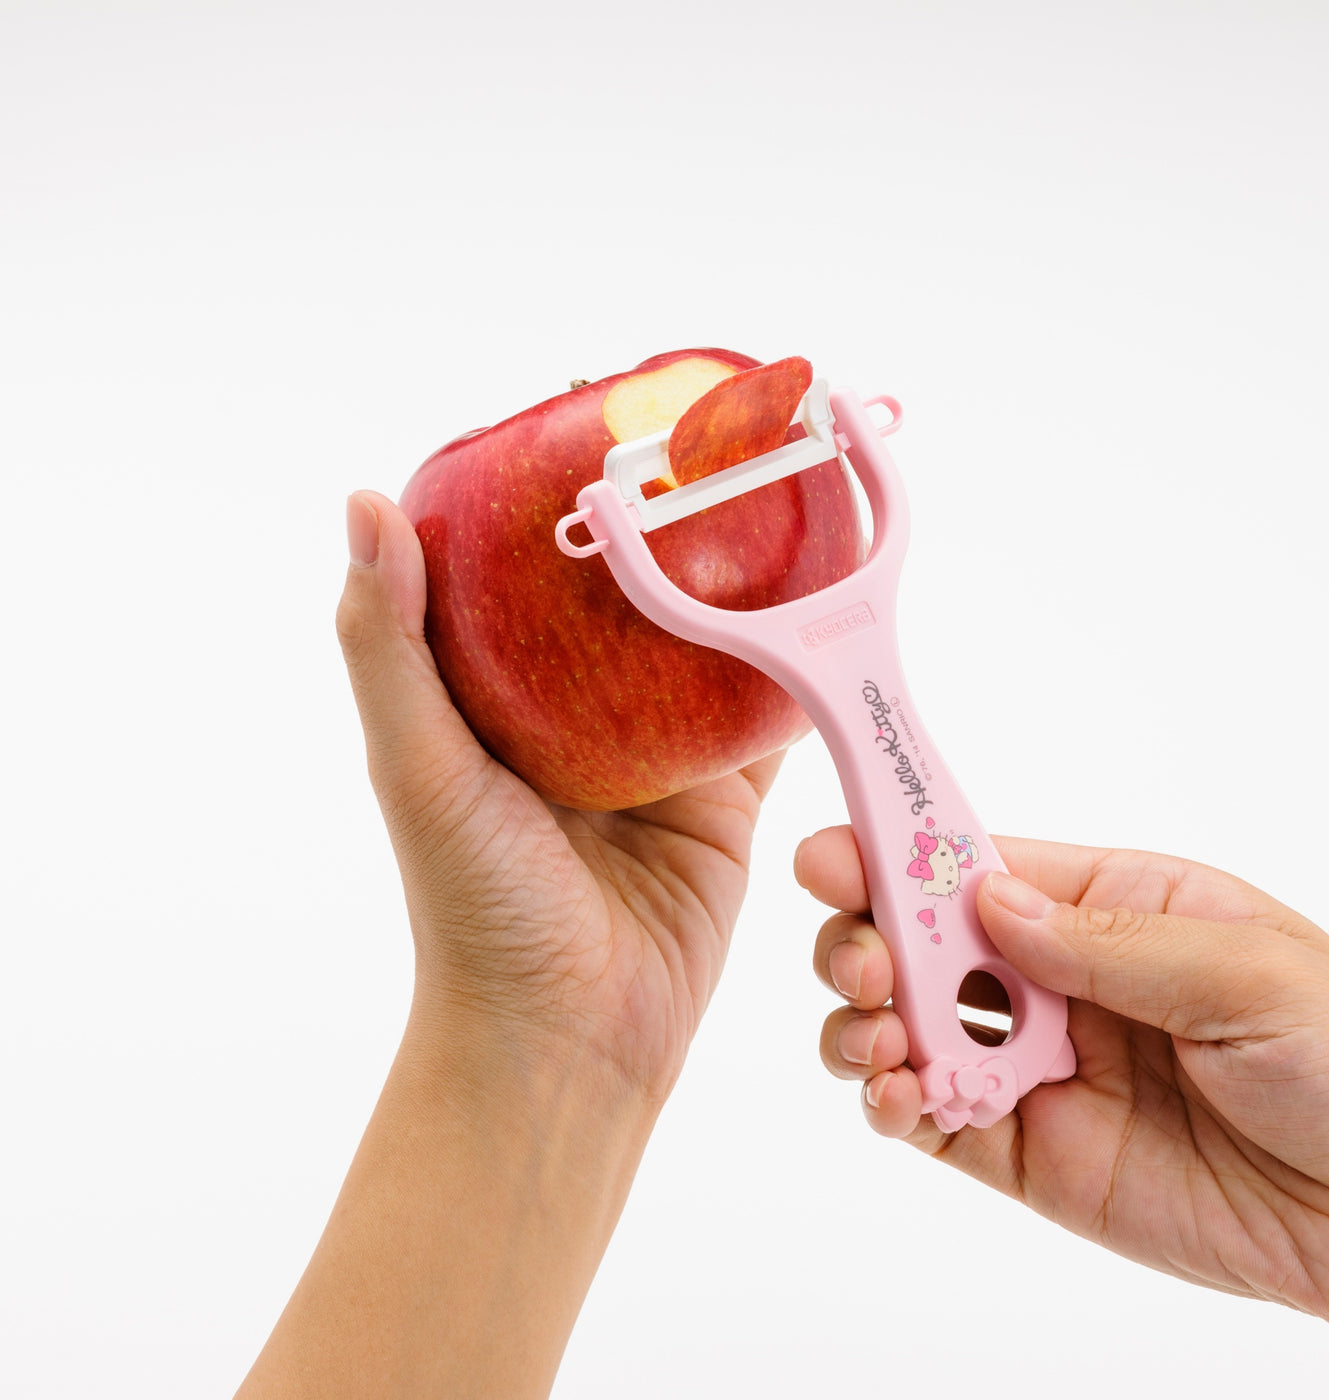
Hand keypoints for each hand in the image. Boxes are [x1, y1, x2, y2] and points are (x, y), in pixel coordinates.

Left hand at [239, 491, 781, 1399]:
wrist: (566, 1045)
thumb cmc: (476, 912)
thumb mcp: (420, 769)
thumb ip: (389, 649)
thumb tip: (365, 502)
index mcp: (500, 696)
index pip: (525, 569)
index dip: (554, 494)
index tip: (593, 414)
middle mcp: (579, 716)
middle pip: (629, 598)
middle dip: (669, 526)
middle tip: (711, 444)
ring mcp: (656, 754)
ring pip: (709, 646)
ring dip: (744, 588)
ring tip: (783, 502)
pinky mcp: (723, 798)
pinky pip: (768, 717)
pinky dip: (799, 669)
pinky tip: (832, 609)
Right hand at [797, 827, 1328, 1374]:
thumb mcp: (1253, 974)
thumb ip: (1114, 944)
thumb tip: (992, 905)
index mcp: (1107, 906)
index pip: (978, 862)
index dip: (898, 851)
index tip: (832, 855)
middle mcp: (1054, 977)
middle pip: (920, 938)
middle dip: (869, 939)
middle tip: (870, 966)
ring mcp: (1034, 1063)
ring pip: (907, 1023)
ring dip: (863, 1020)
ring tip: (877, 1040)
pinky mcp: (1024, 1149)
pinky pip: (931, 1118)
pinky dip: (891, 1103)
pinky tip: (896, 1098)